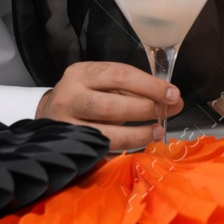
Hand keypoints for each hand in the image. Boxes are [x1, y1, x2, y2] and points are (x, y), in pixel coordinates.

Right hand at [35, 61, 184, 150]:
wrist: (49, 113)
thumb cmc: (87, 94)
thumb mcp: (105, 83)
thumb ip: (136, 88)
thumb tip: (174, 100)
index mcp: (81, 73)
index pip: (120, 75)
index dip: (150, 86)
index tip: (173, 95)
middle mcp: (69, 97)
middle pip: (110, 105)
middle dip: (143, 110)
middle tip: (165, 113)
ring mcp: (64, 125)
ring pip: (103, 132)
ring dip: (136, 134)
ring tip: (156, 132)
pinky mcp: (67, 147)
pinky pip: (98, 151)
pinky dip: (121, 149)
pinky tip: (136, 146)